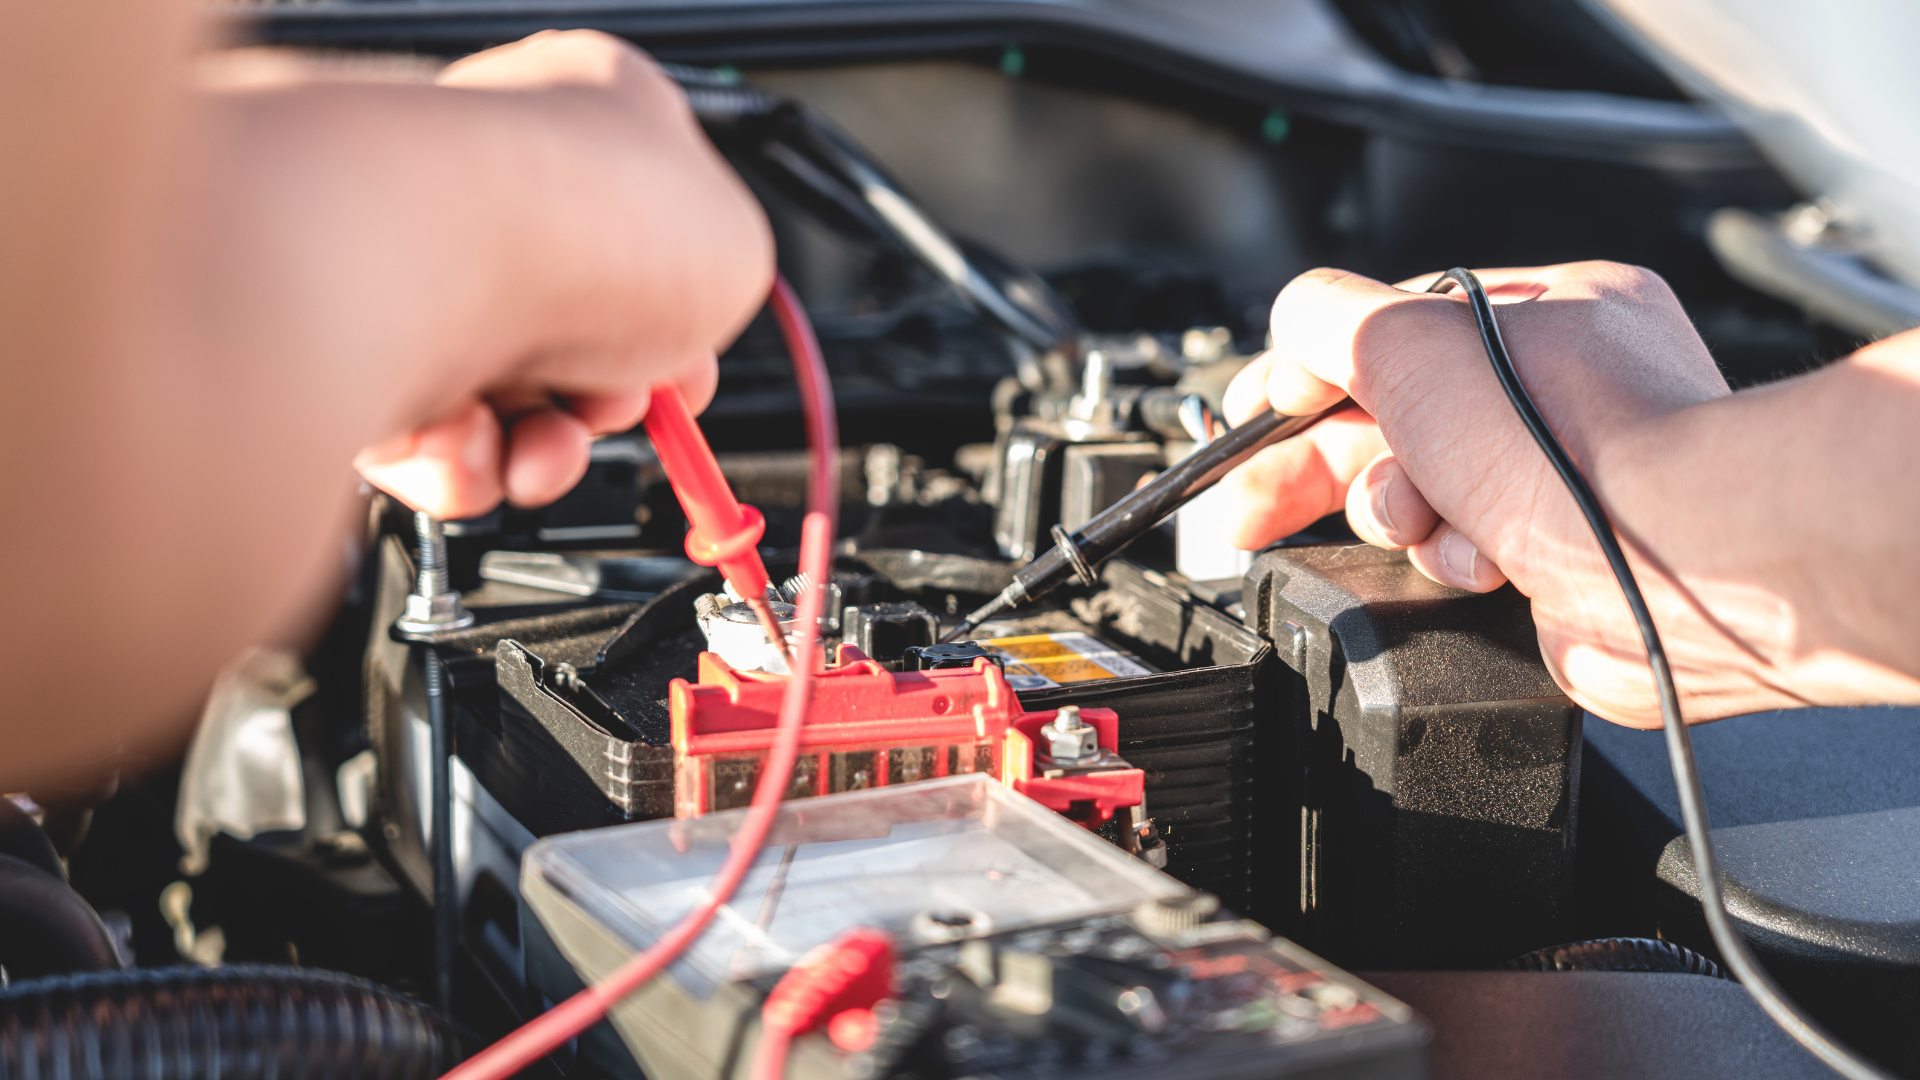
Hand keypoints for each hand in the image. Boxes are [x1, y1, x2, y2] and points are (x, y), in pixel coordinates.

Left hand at [347, 31, 770, 517]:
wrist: (448, 254)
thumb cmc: (589, 219)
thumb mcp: (739, 248)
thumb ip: (721, 285)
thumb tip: (687, 329)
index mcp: (588, 123)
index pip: (642, 236)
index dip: (678, 323)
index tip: (689, 371)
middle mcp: (493, 185)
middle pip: (571, 334)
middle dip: (606, 402)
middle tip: (616, 404)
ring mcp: (417, 260)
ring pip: (499, 401)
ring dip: (540, 449)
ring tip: (542, 446)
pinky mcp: (350, 338)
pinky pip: (421, 436)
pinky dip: (459, 463)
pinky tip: (475, 442)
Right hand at [1220, 261, 1752, 725]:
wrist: (1675, 573)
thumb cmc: (1577, 447)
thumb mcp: (1404, 336)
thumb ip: (1325, 317)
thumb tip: (1292, 329)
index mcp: (1539, 312)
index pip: (1391, 333)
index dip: (1306, 378)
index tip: (1250, 419)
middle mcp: (1563, 392)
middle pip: (1396, 422)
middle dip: (1320, 467)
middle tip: (1249, 506)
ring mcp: (1570, 480)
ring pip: (1424, 499)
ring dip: (1396, 514)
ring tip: (1414, 518)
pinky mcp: (1568, 563)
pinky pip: (1463, 559)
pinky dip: (1453, 562)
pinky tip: (1479, 562)